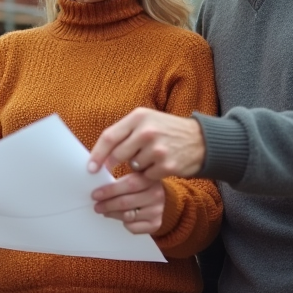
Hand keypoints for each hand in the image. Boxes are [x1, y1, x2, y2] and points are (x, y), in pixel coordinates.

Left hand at [87, 108, 205, 178]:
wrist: (201, 140)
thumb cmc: (168, 130)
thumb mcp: (148, 120)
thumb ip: (125, 132)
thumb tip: (100, 153)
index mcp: (139, 117)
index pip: (110, 137)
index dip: (97, 154)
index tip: (90, 167)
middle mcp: (148, 131)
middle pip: (118, 155)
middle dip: (113, 164)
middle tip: (112, 169)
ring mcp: (158, 149)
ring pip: (133, 166)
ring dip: (137, 166)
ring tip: (149, 157)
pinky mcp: (167, 165)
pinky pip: (147, 176)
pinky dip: (149, 174)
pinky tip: (159, 164)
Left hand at [91, 170, 165, 234]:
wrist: (158, 200)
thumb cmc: (140, 187)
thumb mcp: (134, 176)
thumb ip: (119, 176)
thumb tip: (97, 177)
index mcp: (150, 179)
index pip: (129, 184)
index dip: (110, 190)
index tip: (95, 195)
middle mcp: (156, 195)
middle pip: (126, 202)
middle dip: (107, 205)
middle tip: (96, 206)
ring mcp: (157, 210)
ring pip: (127, 216)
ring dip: (112, 214)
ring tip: (104, 211)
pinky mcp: (155, 224)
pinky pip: (133, 227)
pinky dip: (124, 224)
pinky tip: (121, 217)